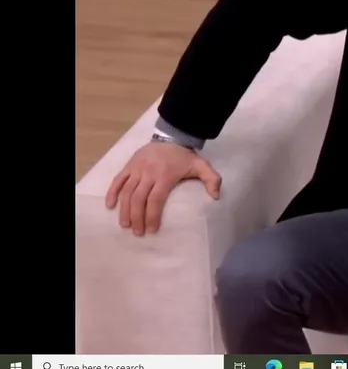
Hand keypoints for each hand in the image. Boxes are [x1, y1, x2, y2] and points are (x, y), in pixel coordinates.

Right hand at [105, 141, 221, 235]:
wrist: (172, 136)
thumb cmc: (185, 156)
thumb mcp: (201, 165)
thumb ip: (212, 179)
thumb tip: (216, 196)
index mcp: (165, 175)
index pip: (156, 199)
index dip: (153, 215)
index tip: (152, 229)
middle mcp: (148, 173)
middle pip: (139, 198)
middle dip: (137, 217)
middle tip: (137, 232)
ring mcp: (137, 168)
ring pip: (127, 191)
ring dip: (124, 210)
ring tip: (125, 225)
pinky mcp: (129, 165)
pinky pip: (118, 180)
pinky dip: (112, 192)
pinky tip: (110, 206)